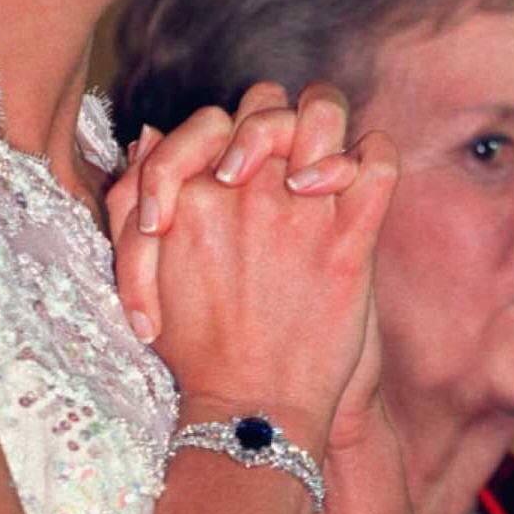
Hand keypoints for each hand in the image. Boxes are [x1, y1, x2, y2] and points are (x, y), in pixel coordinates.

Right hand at [108, 84, 397, 453]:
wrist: (252, 410)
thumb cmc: (196, 346)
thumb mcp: (144, 271)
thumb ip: (136, 200)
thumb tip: (152, 136)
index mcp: (192, 196)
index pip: (208, 119)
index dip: (211, 139)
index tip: (217, 182)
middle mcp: (246, 191)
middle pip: (267, 102)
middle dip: (270, 121)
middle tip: (268, 166)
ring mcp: (301, 212)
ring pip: (322, 113)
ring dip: (320, 128)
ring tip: (312, 168)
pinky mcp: (350, 242)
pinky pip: (377, 164)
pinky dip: (373, 158)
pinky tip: (352, 185)